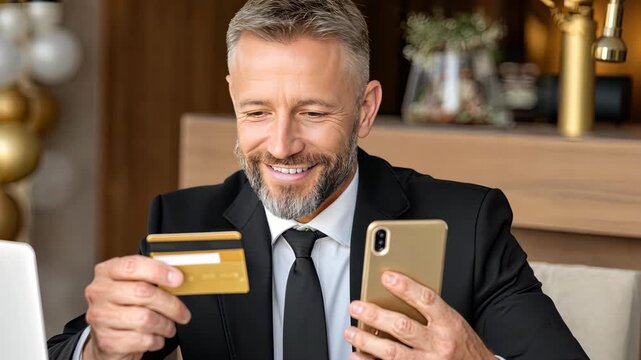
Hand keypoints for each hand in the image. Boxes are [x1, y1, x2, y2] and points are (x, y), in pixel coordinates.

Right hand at [82, 255, 191, 359]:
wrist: (107, 337)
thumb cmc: (125, 306)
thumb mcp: (134, 285)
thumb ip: (151, 278)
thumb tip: (177, 277)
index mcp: (107, 271)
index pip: (133, 266)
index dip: (159, 271)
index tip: (178, 279)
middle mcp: (100, 292)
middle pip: (143, 292)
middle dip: (170, 304)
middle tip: (182, 312)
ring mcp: (100, 316)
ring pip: (145, 318)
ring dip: (165, 325)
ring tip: (169, 326)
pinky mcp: (106, 340)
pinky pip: (142, 339)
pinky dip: (156, 340)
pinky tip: (155, 337)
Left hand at [344, 271, 494, 359]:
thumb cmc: (463, 345)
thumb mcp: (454, 322)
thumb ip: (430, 311)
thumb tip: (397, 294)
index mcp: (450, 324)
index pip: (427, 300)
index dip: (406, 287)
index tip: (386, 277)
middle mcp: (440, 345)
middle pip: (402, 327)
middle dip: (375, 316)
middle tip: (356, 307)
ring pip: (392, 352)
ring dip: (366, 341)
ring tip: (350, 332)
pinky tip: (358, 355)